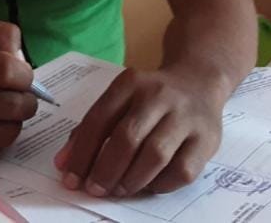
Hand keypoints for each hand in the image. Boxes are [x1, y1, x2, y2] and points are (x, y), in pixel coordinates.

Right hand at [0, 19, 37, 161]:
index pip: (5, 70)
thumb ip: (1, 35)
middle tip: (20, 94)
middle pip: (11, 106)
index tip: (21, 74)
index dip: (23, 74)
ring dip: (15, 120)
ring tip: (7, 110)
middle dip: (26, 99)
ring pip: (7, 133)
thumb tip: (23, 61)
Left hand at [53, 67, 222, 196]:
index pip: (99, 119)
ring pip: (155, 155)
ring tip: (119, 190)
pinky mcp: (206, 138)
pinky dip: (161, 184)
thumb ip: (93, 128)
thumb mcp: (121, 99)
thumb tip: (64, 163)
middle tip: (95, 189)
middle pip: (127, 138)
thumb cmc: (151, 98)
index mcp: (131, 83)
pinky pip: (182, 171)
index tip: (71, 178)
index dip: (82, 153)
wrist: (199, 81)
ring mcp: (186, 116)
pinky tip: (149, 185)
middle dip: (105, 170)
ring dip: (131, 179)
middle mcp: (159, 95)